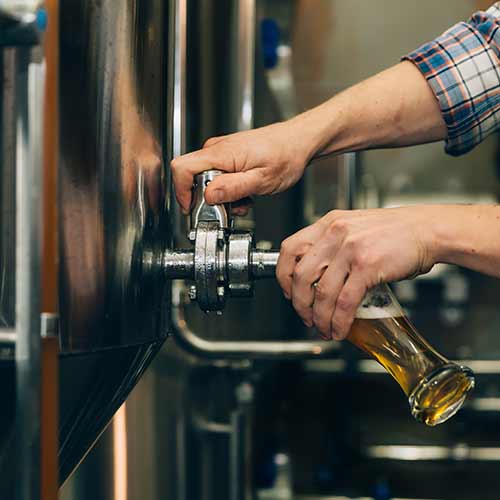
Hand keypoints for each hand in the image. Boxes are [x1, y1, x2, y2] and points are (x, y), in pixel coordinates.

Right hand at [171, 120, 314, 213]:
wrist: (299, 142)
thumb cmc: (286, 155)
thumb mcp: (261, 180)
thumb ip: (233, 188)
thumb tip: (208, 195)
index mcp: (221, 153)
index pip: (181, 168)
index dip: (181, 192)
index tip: (192, 209)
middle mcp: (216, 149)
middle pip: (193, 178)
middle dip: (209, 199)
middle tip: (230, 207)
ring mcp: (221, 152)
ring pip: (206, 181)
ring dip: (222, 197)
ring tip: (244, 200)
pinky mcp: (227, 156)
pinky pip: (217, 177)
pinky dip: (229, 190)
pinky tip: (245, 193)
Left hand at [276, 207, 437, 339]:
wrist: (428, 229)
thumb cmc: (395, 232)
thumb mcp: (354, 228)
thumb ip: (333, 245)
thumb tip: (318, 276)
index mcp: (328, 224)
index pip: (289, 249)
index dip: (283, 276)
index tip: (288, 292)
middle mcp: (335, 234)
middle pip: (301, 275)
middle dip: (299, 303)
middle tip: (306, 317)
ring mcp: (351, 249)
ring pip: (322, 292)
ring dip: (320, 317)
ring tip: (324, 328)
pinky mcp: (368, 266)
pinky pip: (346, 301)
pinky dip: (340, 321)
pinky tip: (340, 329)